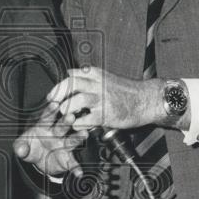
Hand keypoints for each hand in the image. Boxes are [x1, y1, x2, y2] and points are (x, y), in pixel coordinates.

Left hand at [14, 100, 86, 176]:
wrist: (39, 161)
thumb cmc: (31, 147)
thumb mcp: (22, 146)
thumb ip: (20, 147)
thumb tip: (20, 150)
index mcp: (44, 127)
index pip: (47, 117)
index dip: (50, 111)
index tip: (54, 105)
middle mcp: (56, 134)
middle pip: (61, 126)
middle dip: (66, 121)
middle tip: (71, 116)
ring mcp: (63, 145)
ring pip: (71, 140)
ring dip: (77, 137)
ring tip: (84, 134)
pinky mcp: (67, 159)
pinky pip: (72, 163)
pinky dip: (76, 168)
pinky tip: (79, 173)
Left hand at [47, 66, 161, 131]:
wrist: (147, 100)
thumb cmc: (125, 91)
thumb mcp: (105, 77)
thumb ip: (87, 76)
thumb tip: (68, 73)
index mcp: (96, 74)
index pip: (71, 76)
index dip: (58, 86)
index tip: (52, 96)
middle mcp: (98, 84)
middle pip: (70, 84)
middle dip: (57, 94)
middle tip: (52, 104)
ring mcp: (102, 99)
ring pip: (77, 100)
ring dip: (67, 109)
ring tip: (66, 115)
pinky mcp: (106, 114)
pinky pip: (86, 120)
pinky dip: (79, 124)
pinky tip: (79, 125)